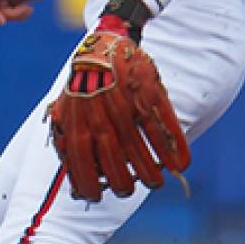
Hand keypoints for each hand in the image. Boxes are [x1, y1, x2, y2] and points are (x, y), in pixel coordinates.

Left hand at [49, 32, 189, 200]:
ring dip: (150, 171)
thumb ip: (64, 138)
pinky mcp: (149, 95)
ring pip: (140, 147)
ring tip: (156, 183)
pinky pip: (164, 126)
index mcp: (78, 122)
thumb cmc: (82, 85)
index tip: (95, 197)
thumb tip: (69, 171)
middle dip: (123, 182)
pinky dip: (174, 147)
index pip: (81, 162)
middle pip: (114, 160)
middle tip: (129, 190)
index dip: (88, 183)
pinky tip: (180, 164)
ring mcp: (127, 106)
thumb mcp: (63, 109)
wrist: (104, 46)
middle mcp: (102, 117)